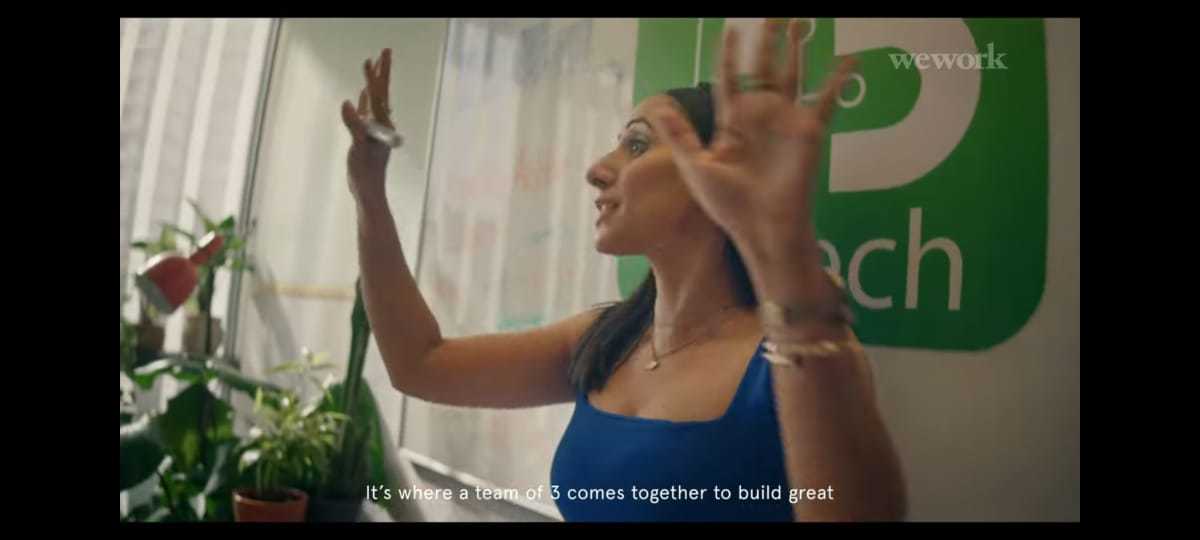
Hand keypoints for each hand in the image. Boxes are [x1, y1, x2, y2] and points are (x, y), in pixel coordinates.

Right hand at [340, 48, 394, 201]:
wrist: (368, 191)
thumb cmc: (365, 172)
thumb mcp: (358, 148)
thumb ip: (355, 125)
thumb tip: (348, 103)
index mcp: (381, 124)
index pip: (379, 95)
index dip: (375, 76)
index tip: (372, 58)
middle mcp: (381, 123)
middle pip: (382, 92)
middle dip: (382, 71)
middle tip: (385, 51)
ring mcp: (374, 128)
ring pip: (375, 99)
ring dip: (375, 82)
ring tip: (375, 66)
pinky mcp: (367, 134)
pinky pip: (366, 111)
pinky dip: (365, 99)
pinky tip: (362, 93)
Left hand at [649, 19, 856, 250]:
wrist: (760, 228)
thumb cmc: (728, 205)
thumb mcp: (695, 166)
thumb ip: (678, 134)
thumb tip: (654, 106)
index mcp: (733, 123)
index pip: (731, 78)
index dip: (730, 53)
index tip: (731, 27)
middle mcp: (761, 117)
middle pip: (763, 68)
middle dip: (766, 40)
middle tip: (771, 14)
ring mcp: (786, 122)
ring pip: (791, 74)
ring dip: (796, 48)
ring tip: (799, 21)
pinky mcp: (809, 132)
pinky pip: (827, 99)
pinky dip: (840, 79)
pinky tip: (851, 59)